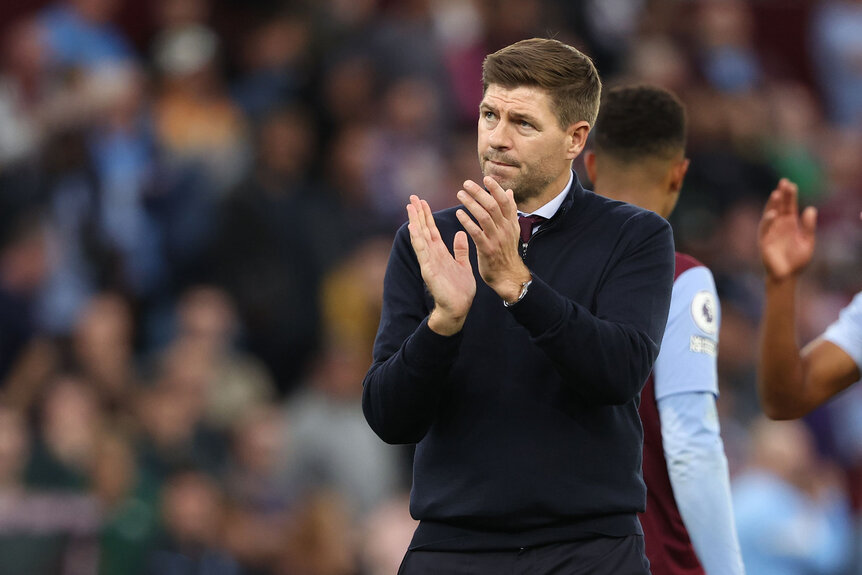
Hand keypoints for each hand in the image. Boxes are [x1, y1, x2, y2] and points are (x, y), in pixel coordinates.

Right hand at [407, 195, 475, 334]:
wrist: (458, 308)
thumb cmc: (460, 290)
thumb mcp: (462, 265)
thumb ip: (460, 250)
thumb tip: (460, 233)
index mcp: (440, 253)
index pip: (431, 230)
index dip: (426, 216)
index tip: (422, 201)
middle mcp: (432, 255)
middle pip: (423, 230)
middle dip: (418, 214)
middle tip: (412, 197)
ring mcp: (429, 262)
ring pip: (420, 238)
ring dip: (415, 222)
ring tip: (410, 207)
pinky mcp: (429, 270)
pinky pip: (423, 253)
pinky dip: (418, 240)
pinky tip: (414, 229)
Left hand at [456, 176, 530, 302]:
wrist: (508, 276)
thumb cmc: (506, 251)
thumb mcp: (512, 230)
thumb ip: (510, 211)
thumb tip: (509, 192)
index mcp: (511, 223)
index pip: (505, 201)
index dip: (496, 189)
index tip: (486, 178)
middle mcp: (505, 229)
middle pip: (493, 206)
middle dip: (480, 192)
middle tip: (466, 183)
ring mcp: (496, 239)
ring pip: (484, 216)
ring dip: (471, 203)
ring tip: (460, 194)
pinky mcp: (487, 249)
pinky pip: (476, 232)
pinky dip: (467, 221)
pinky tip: (458, 213)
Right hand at [758, 178, 816, 281]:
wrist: (787, 275)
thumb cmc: (797, 260)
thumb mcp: (808, 241)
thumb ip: (809, 227)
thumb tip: (811, 209)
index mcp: (789, 224)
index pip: (789, 206)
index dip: (790, 195)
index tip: (790, 184)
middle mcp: (778, 225)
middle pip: (779, 207)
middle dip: (781, 195)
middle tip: (783, 182)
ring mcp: (770, 232)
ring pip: (770, 214)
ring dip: (772, 204)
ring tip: (776, 193)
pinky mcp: (764, 241)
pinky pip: (765, 229)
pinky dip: (768, 221)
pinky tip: (773, 214)